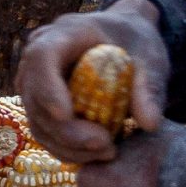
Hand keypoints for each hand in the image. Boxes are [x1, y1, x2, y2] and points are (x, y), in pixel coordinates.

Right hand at [18, 0, 170, 163]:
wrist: (124, 36)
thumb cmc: (136, 41)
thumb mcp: (150, 59)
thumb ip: (150, 88)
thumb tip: (150, 124)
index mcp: (64, 33)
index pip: (41, 58)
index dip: (47, 89)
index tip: (67, 116)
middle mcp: (39, 56)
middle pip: (35, 98)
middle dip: (65, 130)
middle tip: (105, 145)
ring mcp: (35, 81)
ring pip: (36, 121)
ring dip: (67, 146)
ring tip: (108, 151)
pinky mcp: (40, 103)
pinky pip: (44, 131)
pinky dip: (66, 148)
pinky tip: (97, 153)